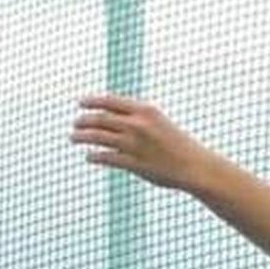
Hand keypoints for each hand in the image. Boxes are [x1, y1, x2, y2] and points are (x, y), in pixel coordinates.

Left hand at [70, 94, 215, 191]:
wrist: (195, 167)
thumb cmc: (178, 145)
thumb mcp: (159, 123)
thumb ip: (137, 119)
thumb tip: (112, 118)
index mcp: (145, 111)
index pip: (109, 101)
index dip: (91, 101)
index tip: (81, 103)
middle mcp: (137, 125)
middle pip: (99, 118)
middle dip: (83, 120)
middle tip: (75, 124)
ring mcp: (134, 144)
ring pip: (97, 137)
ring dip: (82, 137)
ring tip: (74, 138)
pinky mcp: (133, 163)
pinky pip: (106, 157)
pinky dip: (94, 156)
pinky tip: (89, 157)